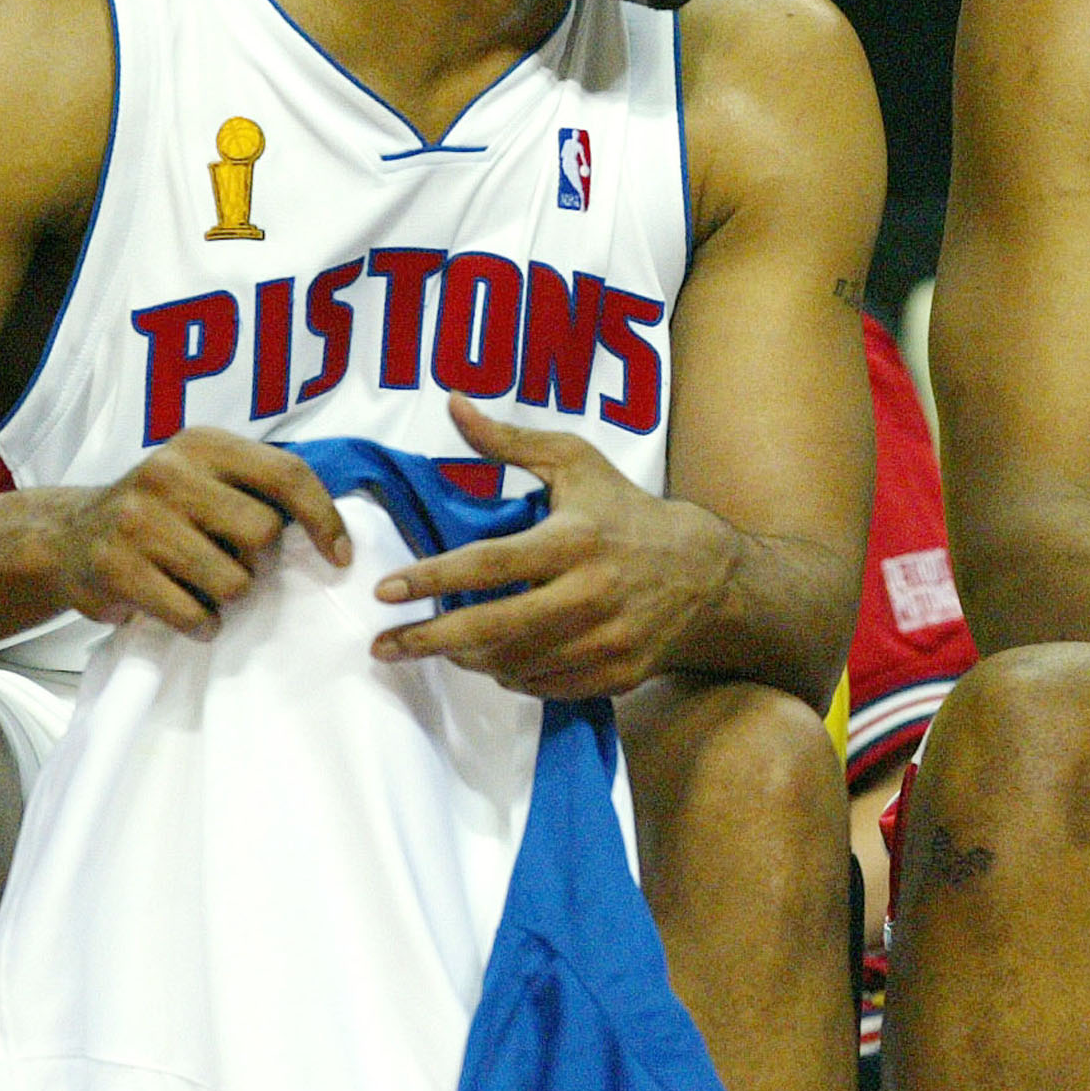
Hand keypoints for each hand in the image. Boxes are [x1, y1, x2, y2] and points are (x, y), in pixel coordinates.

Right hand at [46, 428, 352, 637]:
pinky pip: (192, 613)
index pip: (287, 474)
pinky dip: (203, 624)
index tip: (341, 556)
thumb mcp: (207, 478)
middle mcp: (168, 473)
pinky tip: (193, 617)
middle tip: (235, 565)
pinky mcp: (115, 568)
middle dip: (261, 562)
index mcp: (204, 445)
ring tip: (206, 588)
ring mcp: (137, 520)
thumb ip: (262, 489)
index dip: (324, 518)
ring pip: (233, 580)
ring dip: (231, 597)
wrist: (67, 536)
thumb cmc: (162, 511)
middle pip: (263, 533)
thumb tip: (335, 533)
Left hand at [369, 398, 738, 699]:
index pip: (490, 563)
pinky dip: (511, 676)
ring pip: (514, 663)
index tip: (385, 591)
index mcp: (577, 538)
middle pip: (494, 626)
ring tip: (438, 647)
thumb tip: (453, 404)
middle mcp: (592, 592)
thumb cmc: (627, 511)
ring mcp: (606, 639)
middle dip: (429, 639)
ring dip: (465, 658)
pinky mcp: (616, 673)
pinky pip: (544, 685)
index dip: (432, 578)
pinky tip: (493, 660)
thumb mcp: (577, 464)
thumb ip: (510, 442)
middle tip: (384, 645)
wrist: (705, 573)